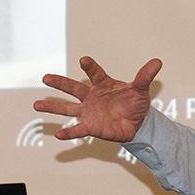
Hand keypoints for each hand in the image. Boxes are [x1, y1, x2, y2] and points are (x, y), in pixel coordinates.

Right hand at [34, 56, 161, 142]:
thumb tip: (158, 61)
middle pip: (73, 88)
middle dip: (60, 83)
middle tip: (45, 77)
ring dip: (53, 107)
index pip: (95, 73)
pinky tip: (58, 134)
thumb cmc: (135, 103)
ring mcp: (89, 112)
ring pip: (67, 108)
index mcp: (103, 84)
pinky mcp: (91, 126)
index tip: (84, 60)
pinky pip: (77, 129)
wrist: (137, 123)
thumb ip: (145, 76)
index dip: (90, 67)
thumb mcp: (141, 89)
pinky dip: (69, 132)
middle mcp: (92, 96)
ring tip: (36, 105)